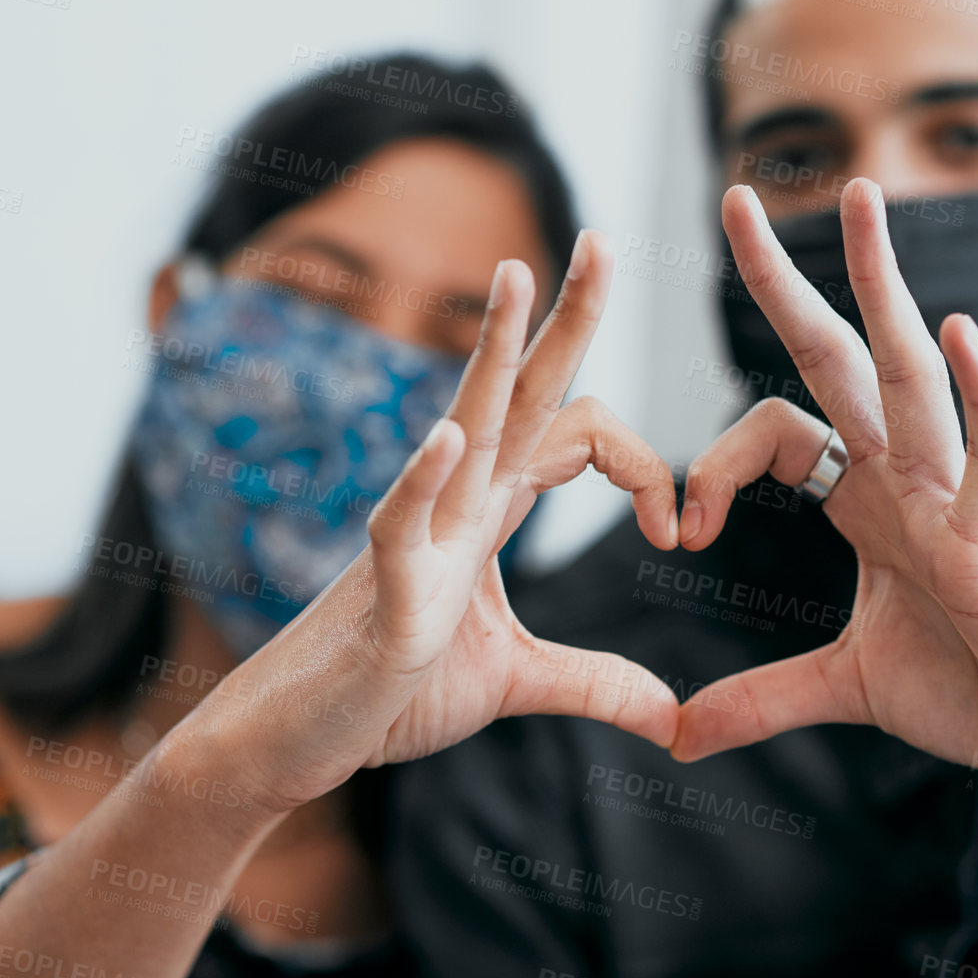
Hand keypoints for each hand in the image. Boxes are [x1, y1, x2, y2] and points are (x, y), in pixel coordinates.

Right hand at [197, 231, 680, 812]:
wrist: (300, 738)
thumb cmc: (392, 692)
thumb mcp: (515, 683)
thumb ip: (593, 682)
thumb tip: (669, 713)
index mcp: (491, 510)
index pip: (578, 432)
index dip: (644, 467)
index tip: (677, 536)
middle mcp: (458, 503)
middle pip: (522, 390)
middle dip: (566, 317)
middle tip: (602, 239)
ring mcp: (417, 535)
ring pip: (462, 424)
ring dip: (492, 352)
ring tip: (517, 275)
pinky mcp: (384, 591)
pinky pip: (400, 519)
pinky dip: (424, 478)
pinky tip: (449, 439)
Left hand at [669, 182, 977, 787]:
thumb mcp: (848, 687)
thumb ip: (761, 697)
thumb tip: (673, 735)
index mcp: (867, 499)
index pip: (777, 427)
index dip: (711, 463)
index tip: (680, 536)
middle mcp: (908, 479)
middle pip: (840, 358)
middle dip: (787, 281)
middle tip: (734, 197)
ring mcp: (956, 500)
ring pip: (915, 375)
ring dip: (885, 286)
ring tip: (861, 198)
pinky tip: (960, 334)